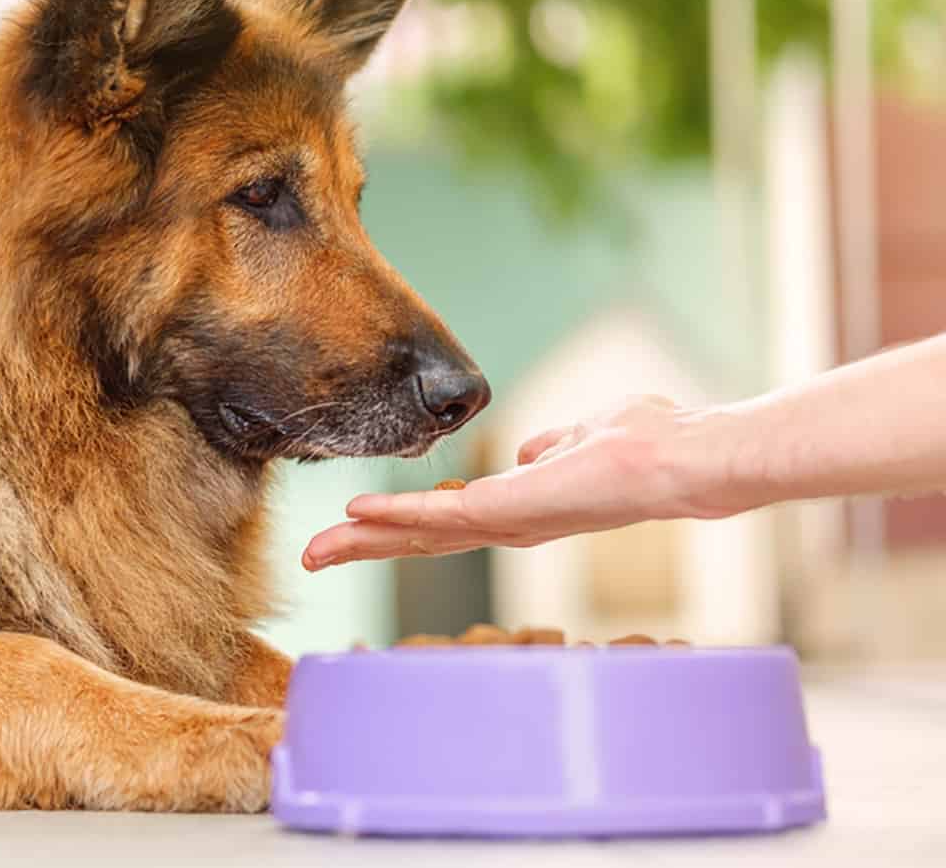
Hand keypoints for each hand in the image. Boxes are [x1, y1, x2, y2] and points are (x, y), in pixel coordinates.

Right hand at [302, 396, 745, 568]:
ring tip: (315, 549)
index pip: (444, 521)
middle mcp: (506, 525)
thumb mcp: (584, 436)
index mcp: (520, 509)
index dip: (398, 525)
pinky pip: (436, 515)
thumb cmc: (647, 445)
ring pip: (418, 536)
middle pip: (420, 540)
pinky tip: (355, 512)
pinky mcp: (504, 512)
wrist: (681, 461)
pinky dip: (394, 515)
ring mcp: (503, 523)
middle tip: (312, 556)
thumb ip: (552, 445)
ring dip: (365, 541)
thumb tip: (531, 450)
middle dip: (364, 548)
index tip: (355, 523)